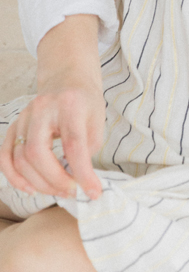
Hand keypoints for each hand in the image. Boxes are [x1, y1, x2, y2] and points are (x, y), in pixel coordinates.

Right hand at [0, 70, 104, 200]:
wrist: (67, 79)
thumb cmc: (85, 102)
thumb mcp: (96, 121)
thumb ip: (87, 150)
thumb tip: (77, 182)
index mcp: (69, 105)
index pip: (73, 144)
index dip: (82, 172)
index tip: (92, 192)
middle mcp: (42, 108)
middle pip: (38, 152)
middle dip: (55, 180)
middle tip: (72, 192)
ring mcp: (24, 116)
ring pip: (20, 157)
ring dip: (39, 182)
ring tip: (58, 191)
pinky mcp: (14, 125)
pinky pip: (5, 156)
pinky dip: (14, 176)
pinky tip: (30, 189)